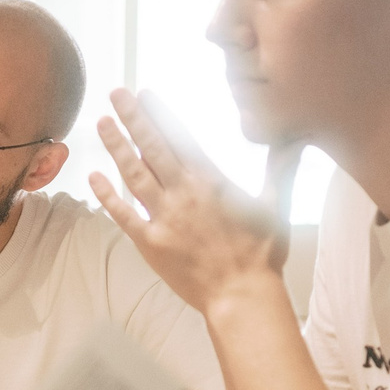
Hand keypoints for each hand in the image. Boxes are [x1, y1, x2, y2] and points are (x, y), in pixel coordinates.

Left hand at [91, 87, 286, 312]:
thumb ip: (280, 166)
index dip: (161, 113)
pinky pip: (123, 215)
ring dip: (116, 147)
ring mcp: (163, 218)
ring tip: (102, 123)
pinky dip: (107, 195)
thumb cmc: (262, 253)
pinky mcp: (150, 243)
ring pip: (133, 175)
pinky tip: (93, 176)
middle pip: (152, 148)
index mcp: (211, 181)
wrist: (242, 296)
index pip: (180, 137)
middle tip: (116, 93)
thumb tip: (296, 138)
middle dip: (133, 118)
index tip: (146, 93)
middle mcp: (183, 194)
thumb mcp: (275, 204)